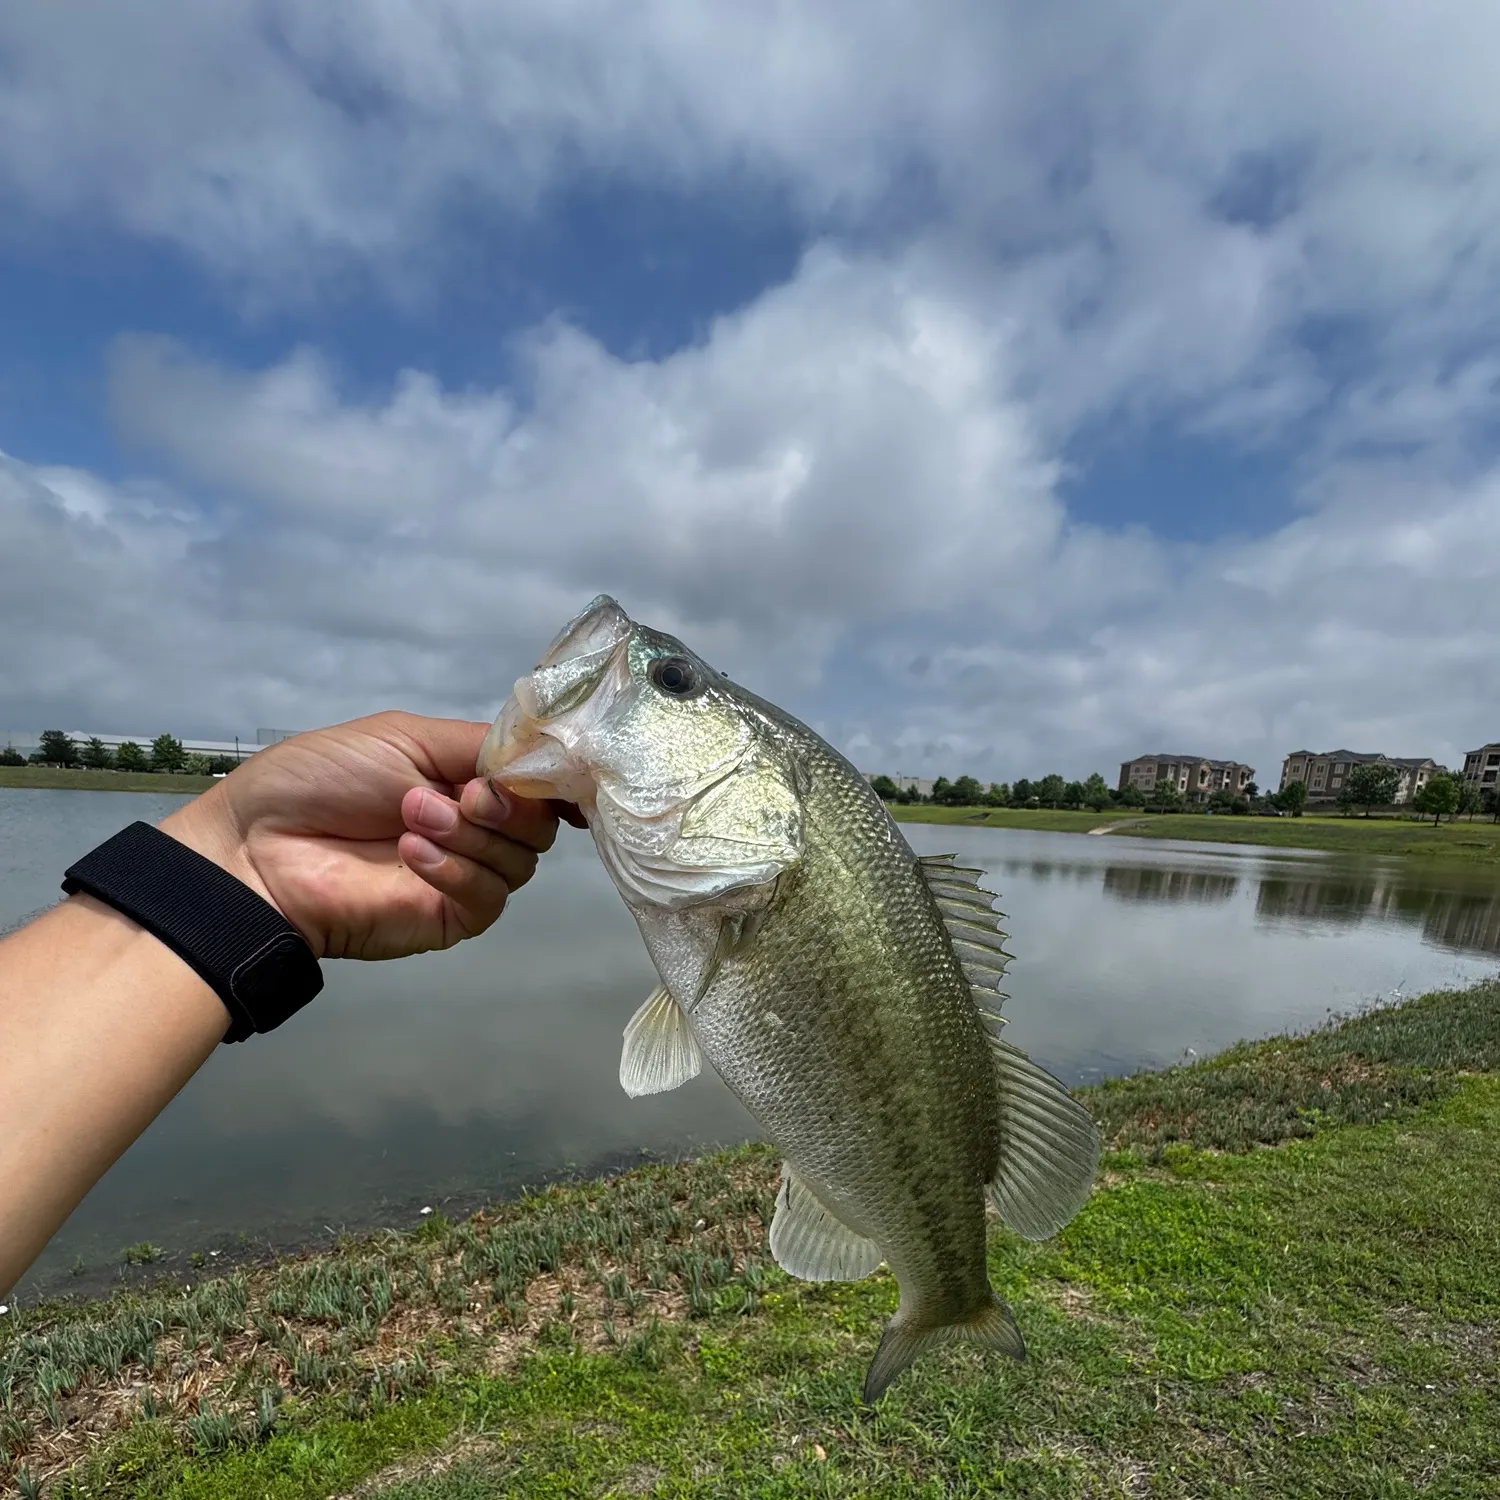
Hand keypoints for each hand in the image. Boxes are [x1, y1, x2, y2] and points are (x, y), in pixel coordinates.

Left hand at [161, 711, 559, 959]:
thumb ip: (481, 745)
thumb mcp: (405, 736)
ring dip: (471, 833)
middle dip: (507, 804)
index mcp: (465, 780)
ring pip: (521, 860)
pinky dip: (458, 870)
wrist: (259, 849)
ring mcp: (466, 876)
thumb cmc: (321, 781)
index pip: (536, 783)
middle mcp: (475, 828)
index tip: (556, 769)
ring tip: (411, 817)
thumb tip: (550, 755)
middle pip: (540, 824)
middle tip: (458, 795)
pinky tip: (413, 854)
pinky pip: (489, 896)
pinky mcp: (452, 918)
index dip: (550, 777)